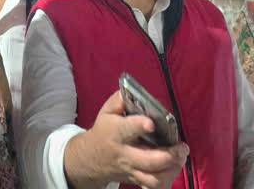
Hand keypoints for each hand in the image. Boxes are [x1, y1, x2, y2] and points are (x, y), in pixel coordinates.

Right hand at [64, 90, 188, 188]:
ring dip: (171, 170)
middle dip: (168, 155)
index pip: (127, 129)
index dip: (139, 126)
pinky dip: (166, 182)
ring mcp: (131, 169)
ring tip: (180, 157)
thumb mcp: (106, 112)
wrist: (91, 158)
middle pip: (148, 160)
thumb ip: (119, 101)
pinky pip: (153, 187)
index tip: (151, 123)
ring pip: (153, 179)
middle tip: (180, 147)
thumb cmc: (104, 131)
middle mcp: (124, 154)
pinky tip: (173, 170)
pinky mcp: (136, 179)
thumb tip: (132, 93)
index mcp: (115, 133)